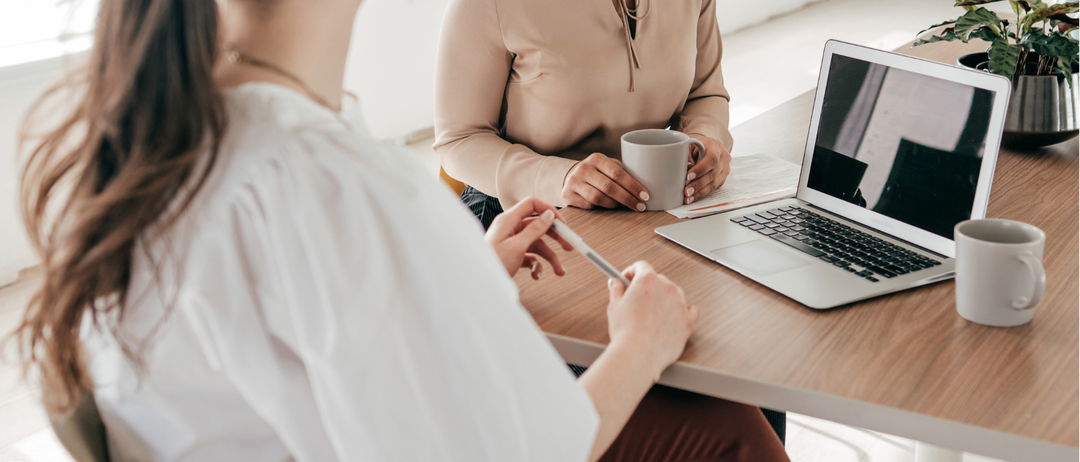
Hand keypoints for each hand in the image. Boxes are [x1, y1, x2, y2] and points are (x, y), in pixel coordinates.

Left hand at [485, 197, 573, 278]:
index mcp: (509, 220)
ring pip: (537, 245)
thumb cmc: (492, 263)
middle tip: (570, 247)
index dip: (548, 211)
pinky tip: (537, 275)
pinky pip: (530, 257)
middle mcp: (511, 229)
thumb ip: (534, 230)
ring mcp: (512, 242)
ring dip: (550, 258)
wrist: (478, 283)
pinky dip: (536, 266)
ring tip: (560, 271)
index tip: (563, 224)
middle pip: (538, 226)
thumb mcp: (517, 246)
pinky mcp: (512, 255)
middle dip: (555, 238)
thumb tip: (548, 215)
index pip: (532, 205)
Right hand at [562, 153, 648, 210]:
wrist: (571, 177)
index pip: (617, 173)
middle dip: (628, 198)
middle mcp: (583, 168)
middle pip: (609, 187)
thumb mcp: (607, 167)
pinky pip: (589, 206)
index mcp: (596, 158)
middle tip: (640, 206)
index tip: (645, 195)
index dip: (633, 186)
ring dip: (615, 204)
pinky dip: (601, 208)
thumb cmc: (597, 173)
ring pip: (598, 198)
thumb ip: (622, 172)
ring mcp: (573, 182)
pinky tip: (609, 208)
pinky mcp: (567, 195)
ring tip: (625, 206)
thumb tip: (646, 184)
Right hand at [606, 261, 697, 380]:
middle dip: (647, 288)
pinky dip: (683, 311)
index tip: (627, 280)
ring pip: (674, 294)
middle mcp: (667, 287)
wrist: (639, 354)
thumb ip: (617, 290)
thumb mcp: (614, 306)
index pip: (641, 266)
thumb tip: (616, 284)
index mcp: (648, 280)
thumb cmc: (626, 332)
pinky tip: (673, 317)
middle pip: (658, 280)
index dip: (631, 273)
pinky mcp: (688, 320)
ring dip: (664, 299)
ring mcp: (680, 303)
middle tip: (636, 300)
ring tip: (651, 315)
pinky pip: (691, 310)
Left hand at [685, 134, 731, 204]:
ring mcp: (724, 169)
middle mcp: (723, 158)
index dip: (701, 169)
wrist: (704, 146)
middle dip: (698, 184)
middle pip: (713, 173)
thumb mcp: (689, 144)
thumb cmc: (695, 145)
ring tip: (688, 197)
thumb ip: (687, 154)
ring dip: (700, 192)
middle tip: (686, 191)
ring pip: (714, 183)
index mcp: (716, 146)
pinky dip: (702, 193)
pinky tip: (693, 197)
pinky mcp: (722, 178)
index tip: (688, 176)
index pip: (712, 158)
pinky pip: (713, 188)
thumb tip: (687, 166)